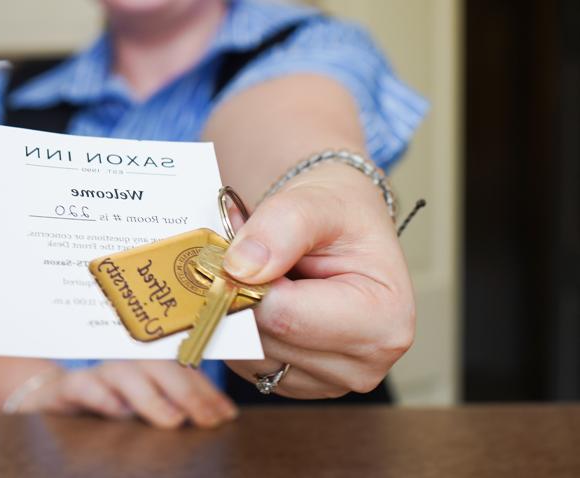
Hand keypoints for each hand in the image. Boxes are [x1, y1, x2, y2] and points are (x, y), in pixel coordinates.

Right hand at [19, 360, 237, 427]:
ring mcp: (96, 373)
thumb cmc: (106, 401)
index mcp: (148, 364)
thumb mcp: (142, 402)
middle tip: (208, 420)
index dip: (207, 390)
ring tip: (173, 421)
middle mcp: (124, 362)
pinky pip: (82, 384)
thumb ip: (174, 402)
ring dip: (151, 396)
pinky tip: (117, 411)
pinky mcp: (66, 387)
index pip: (183, 370)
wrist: (47, 397)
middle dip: (187, 393)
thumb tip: (221, 416)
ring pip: (124, 373)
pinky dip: (100, 395)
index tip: (226, 415)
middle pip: (160, 366)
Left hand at [223, 162, 414, 398]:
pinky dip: (241, 328)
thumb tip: (241, 268)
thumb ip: (281, 228)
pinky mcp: (298, 384)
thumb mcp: (317, 202)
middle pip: (265, 340)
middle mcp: (364, 363)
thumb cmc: (340, 215)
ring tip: (260, 272)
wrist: (339, 228)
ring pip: (249, 355)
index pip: (286, 317)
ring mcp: (329, 380)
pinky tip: (261, 298)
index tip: (240, 247)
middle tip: (245, 253)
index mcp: (384, 321)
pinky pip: (246, 363)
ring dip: (238, 311)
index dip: (250, 282)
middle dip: (242, 294)